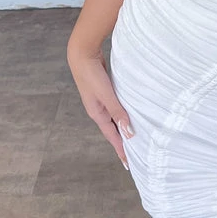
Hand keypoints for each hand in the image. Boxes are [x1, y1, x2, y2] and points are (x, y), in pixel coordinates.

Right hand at [66, 41, 134, 169]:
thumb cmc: (92, 75)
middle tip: (135, 154)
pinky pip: (116, 106)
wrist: (82, 54)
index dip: (121, 149)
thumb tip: (129, 132)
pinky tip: (130, 112)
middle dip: (123, 141)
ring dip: (123, 126)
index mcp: (97, 114)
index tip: (129, 163)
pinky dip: (122, 112)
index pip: (112, 136)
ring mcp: (101, 100)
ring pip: (115, 118)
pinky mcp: (104, 91)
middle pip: (113, 129)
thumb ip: (118, 112)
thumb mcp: (106, 95)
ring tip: (134, 135)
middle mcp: (98, 110)